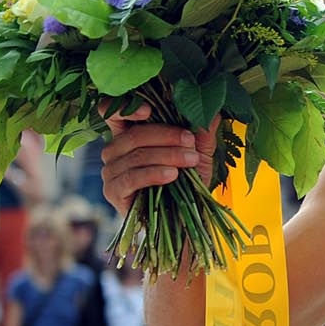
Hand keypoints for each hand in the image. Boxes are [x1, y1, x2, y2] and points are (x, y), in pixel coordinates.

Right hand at [101, 106, 215, 217]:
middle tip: (190, 142)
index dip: (126, 107)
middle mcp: (114, 150)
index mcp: (129, 134)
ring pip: (136, 155)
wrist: (184, 217)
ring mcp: (110, 171)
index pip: (112, 112)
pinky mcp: (113, 192)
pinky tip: (172, 175)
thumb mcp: (198, 154)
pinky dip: (154, 174)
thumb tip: (214, 111)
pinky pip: (131, 178)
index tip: (149, 110)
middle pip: (133, 135)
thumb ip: (202, 133)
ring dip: (167, 156)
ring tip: (190, 161)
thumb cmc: (187, 182)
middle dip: (166, 136)